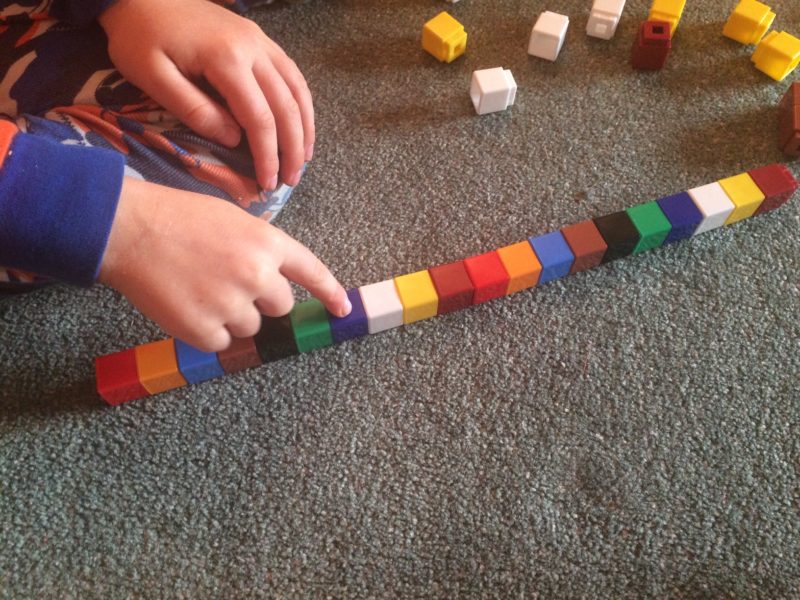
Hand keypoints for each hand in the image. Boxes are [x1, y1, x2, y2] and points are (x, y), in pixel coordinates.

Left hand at [98, 0, 313, 190]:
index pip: (259, 118)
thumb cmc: (138, 37)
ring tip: (303, 158)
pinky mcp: (259, 37)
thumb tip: (234, 140)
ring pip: (297, 89)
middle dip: (292, 148)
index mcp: (226, 59)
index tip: (266, 184)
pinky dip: (301, 103)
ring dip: (304, 127)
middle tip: (290, 180)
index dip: (267, 156)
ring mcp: (260, 40)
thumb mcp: (152, 77)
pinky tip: (300, 124)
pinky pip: (291, 73)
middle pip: (286, 106)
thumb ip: (194, 110)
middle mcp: (253, 47)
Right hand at [98, 178, 349, 351]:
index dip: (330, 293)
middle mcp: (258, 275)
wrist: (130, 230)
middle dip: (260, 299)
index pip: (312, 272)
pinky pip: (222, 342)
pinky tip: (187, 304)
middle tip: (225, 281)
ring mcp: (232, 305)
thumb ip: (261, 249)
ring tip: (200, 288)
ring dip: (232, 316)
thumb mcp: (233, 219)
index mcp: (268, 243)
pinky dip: (207, 331)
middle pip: (281, 307)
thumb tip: (275, 279)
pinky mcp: (205, 330)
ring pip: (251, 327)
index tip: (342, 310)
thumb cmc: (178, 218)